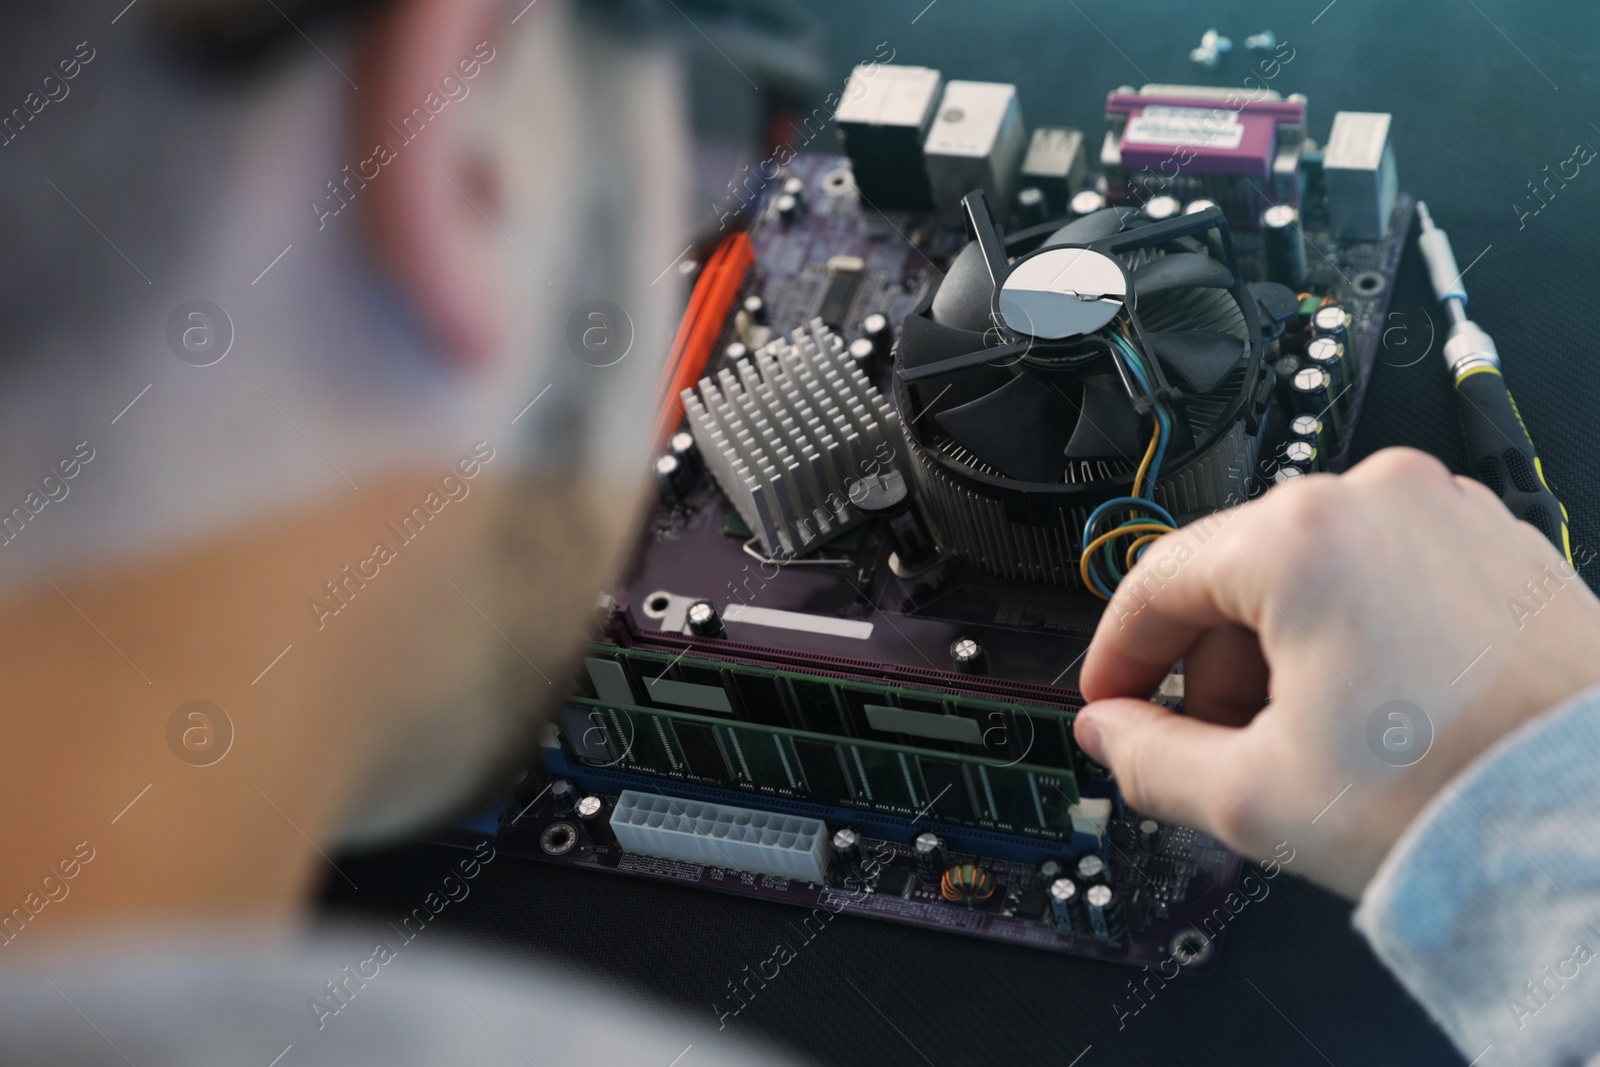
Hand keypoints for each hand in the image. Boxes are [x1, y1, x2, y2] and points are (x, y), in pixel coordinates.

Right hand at [1073, 448, 1599, 897]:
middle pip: (1237, 573)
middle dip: (1213, 666)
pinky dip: (1354, 635)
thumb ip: (1148, 757)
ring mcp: (1447, 514)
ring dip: (1283, 653)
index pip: (1158, 579)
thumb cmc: (1462, 798)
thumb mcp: (1256, 797)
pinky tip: (1372, 716)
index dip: (1120, 652)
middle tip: (1220, 748)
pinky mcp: (1497, 544)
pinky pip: (1385, 572)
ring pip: (1312, 572)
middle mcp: (1376, 498)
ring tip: (1310, 744)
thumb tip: (1111, 733)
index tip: (1114, 700)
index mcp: (1304, 536)